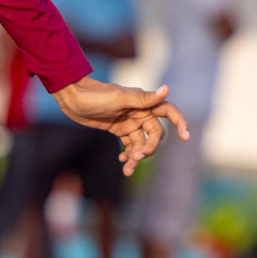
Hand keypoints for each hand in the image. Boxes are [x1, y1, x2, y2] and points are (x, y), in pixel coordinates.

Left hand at [50, 76, 188, 175]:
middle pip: (154, 134)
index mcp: (143, 102)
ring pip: (141, 143)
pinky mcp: (119, 129)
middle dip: (148, 148)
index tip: (185, 137)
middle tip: (136, 158)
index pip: (168, 112)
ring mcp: (129, 122)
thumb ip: (143, 98)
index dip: (180, 123)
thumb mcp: (118, 99)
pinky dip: (129, 154)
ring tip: (128, 169)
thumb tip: (167, 89)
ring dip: (137, 156)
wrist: (71, 98)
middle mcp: (140, 112)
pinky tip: (123, 161)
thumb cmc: (95, 96)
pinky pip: (130, 145)